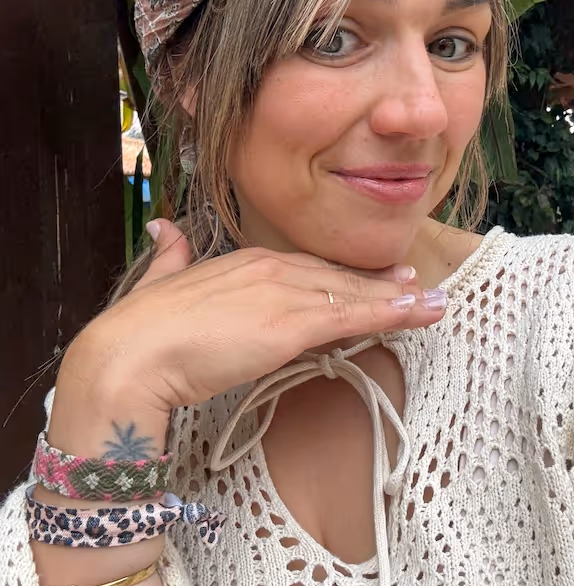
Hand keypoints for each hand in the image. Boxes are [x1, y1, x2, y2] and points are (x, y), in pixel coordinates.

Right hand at [62, 219, 444, 416]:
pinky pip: (350, 317)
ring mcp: (282, 294)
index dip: (343, 278)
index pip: (308, 268)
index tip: (373, 282)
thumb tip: (166, 229)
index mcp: (244, 261)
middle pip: (336, 278)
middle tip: (419, 287)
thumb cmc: (142, 329)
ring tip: (434, 303)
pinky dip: (388, 314)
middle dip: (380, 285)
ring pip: (351, 295)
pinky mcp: (289, 325)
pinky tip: (416, 315)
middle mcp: (269, 269)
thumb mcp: (161, 281)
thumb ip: (172, 255)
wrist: (128, 357)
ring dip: (397, 300)